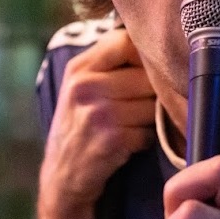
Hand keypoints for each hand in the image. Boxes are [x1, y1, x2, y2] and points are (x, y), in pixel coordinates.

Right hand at [38, 28, 156, 218]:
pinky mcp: (111, 140)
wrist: (62, 177)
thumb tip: (157, 40)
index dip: (145, 55)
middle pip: (147, 75)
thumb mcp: (82, 88)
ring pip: (151, 104)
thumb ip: (110, 63)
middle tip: (141, 106)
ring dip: (150, 118)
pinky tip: (128, 144)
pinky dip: (144, 139)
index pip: (126, 41)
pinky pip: (148, 131)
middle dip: (152, 92)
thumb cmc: (81, 126)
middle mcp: (85, 87)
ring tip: (131, 125)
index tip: (149, 69)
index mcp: (79, 68)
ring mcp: (97, 113)